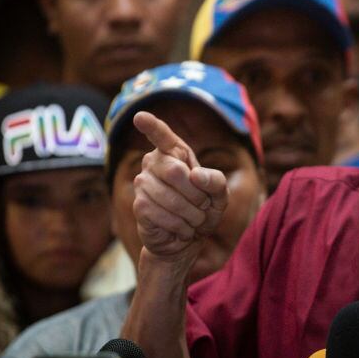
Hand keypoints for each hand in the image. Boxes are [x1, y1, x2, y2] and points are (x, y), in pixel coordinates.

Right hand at [132, 111, 227, 264]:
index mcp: (176, 154)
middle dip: (196, 195)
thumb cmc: (203, 211)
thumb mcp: (220, 196)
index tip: (140, 117)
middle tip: (202, 207)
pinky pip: (160, 214)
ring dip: (190, 215)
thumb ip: (216, 181)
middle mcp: (154, 164)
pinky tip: (180, 228)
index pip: (162, 135)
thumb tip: (196, 176)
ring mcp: (143, 184)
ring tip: (192, 220)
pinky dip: (179, 226)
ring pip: (169, 197)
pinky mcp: (139, 205)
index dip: (152, 126)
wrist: (187, 240)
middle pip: (175, 171)